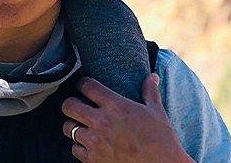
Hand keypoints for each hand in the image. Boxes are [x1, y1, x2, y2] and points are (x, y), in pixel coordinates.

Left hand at [61, 75, 192, 162]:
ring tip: (82, 126)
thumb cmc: (162, 141)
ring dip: (74, 126)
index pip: (87, 86)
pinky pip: (75, 149)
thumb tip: (152, 77)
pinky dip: (80, 147)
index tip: (85, 86)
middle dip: (71, 104)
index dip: (83, 83)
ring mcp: (95, 142)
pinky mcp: (93, 160)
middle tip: (78, 106)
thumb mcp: (157, 113)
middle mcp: (101, 122)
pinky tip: (89, 145)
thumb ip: (150, 93)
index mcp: (115, 106)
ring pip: (68, 128)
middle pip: (69, 105)